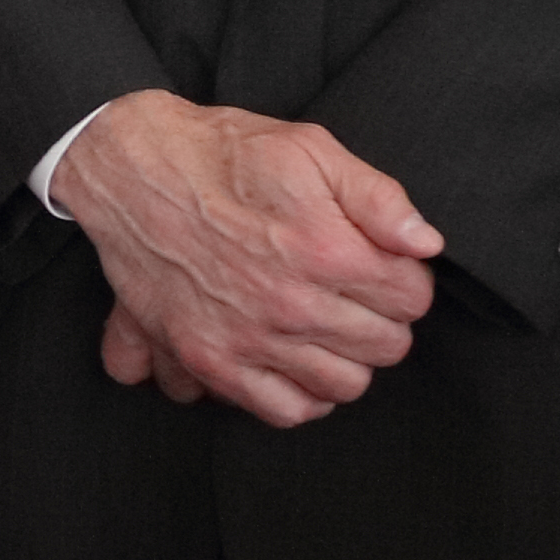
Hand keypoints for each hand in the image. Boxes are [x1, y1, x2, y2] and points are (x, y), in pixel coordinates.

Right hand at [44, 94, 443, 427]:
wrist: (133, 171)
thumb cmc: (225, 154)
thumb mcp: (311, 148)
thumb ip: (377, 196)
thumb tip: (425, 243)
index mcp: (326, 250)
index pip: (413, 299)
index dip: (406, 279)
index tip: (383, 267)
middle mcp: (291, 304)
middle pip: (385, 347)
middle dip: (382, 319)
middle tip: (357, 296)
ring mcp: (248, 338)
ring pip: (343, 386)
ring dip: (347, 359)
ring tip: (330, 330)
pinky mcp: (209, 359)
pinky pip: (282, 411)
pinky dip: (300, 397)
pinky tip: (298, 366)